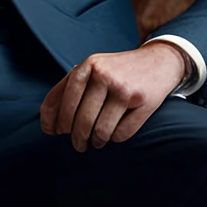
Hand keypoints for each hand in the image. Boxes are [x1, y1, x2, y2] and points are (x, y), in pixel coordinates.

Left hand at [40, 43, 189, 150]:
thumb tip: (47, 123)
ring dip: (96, 141)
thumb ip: (67, 88)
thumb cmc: (118, 70)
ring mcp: (125, 90)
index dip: (55, 121)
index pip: (63, 101)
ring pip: (100, 131)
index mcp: (88, 66)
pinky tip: (114, 133)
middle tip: (78, 144)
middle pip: (81, 120)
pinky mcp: (143, 103)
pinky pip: (121, 134)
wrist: (159, 61)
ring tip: (95, 141)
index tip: (54, 132)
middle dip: (76, 138)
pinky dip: (115, 138)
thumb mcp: (92, 68)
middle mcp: (105, 76)